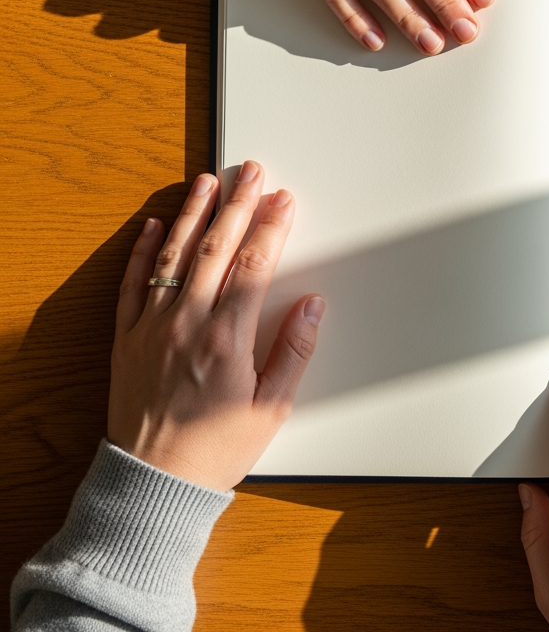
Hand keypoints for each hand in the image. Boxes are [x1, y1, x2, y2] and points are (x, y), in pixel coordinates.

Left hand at [107, 163, 323, 490]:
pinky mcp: (127, 339)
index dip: (271, 227)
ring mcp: (152, 327)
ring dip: (192, 214)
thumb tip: (312, 306)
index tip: (284, 200)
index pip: (253, 266)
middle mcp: (186, 324)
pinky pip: (133, 284)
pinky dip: (143, 251)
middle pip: (215, 249)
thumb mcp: (270, 408)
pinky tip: (154, 225)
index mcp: (225, 339)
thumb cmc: (214, 450)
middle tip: (251, 172)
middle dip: (237, 205)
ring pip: (174, 256)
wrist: (153, 483)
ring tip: (206, 182)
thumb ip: (293, 352)